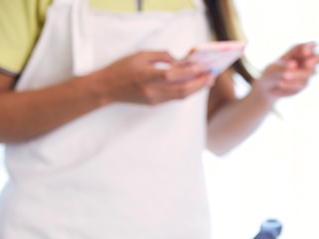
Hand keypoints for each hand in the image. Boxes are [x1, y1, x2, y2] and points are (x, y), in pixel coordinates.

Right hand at [91, 51, 214, 104]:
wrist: (107, 88)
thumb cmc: (122, 68)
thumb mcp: (140, 55)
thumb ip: (161, 56)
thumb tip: (179, 61)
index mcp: (146, 76)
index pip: (171, 75)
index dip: (187, 71)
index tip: (199, 66)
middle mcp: (151, 90)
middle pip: (181, 89)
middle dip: (198, 83)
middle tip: (211, 76)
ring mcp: (153, 99)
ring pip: (180, 96)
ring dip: (196, 89)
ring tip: (207, 82)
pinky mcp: (154, 104)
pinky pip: (174, 98)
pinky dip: (186, 92)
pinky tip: (194, 86)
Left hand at [253, 42, 318, 101]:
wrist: (268, 88)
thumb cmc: (271, 73)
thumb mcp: (273, 69)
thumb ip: (283, 66)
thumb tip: (294, 65)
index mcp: (300, 51)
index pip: (311, 46)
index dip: (309, 47)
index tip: (304, 51)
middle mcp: (306, 61)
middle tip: (309, 62)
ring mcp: (307, 73)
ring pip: (310, 72)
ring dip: (298, 74)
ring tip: (283, 77)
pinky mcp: (304, 84)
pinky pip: (302, 83)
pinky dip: (292, 84)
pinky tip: (281, 84)